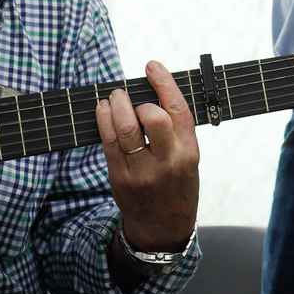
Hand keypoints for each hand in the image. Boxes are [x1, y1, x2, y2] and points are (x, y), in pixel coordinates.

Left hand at [96, 61, 199, 250]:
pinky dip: (103, 121)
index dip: (164, 83)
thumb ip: (175, 131)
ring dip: (115, 105)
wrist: (163, 227)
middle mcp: (168, 161)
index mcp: (189, 152)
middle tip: (130, 96)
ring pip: (125, 129)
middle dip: (136, 101)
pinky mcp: (120, 178)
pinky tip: (103, 110)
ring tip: (113, 97)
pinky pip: (108, 144)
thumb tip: (151, 95)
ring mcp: (142, 171)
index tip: (151, 66)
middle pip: (151, 118)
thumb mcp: (189, 159)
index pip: (178, 110)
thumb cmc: (177, 185)